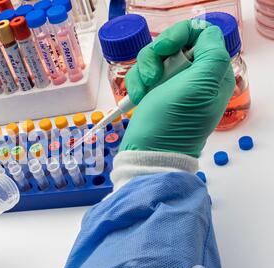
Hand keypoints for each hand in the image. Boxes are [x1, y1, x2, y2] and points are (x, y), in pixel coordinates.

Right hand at [120, 20, 235, 157]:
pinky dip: (135, 83)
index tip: (166, 50)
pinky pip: (141, 73)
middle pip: (172, 43)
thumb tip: (205, 36)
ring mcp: (172, 84)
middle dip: (156, 56)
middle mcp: (193, 76)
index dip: (180, 36)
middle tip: (154, 76)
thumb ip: (212, 53)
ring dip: (142, 72)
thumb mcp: (201, 84)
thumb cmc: (173, 124)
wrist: (148, 152)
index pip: (200, 35)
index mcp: (212, 72)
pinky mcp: (154, 92)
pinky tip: (137, 98)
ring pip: (153, 57)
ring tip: (143, 92)